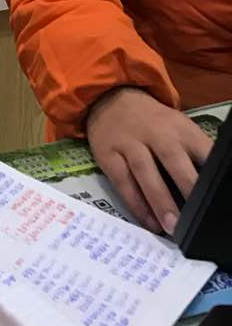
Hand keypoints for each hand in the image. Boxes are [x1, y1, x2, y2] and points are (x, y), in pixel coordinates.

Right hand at [85, 87, 212, 233]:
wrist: (110, 98)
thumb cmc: (154, 123)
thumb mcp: (179, 129)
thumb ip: (195, 153)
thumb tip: (212, 190)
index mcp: (181, 128)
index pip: (203, 151)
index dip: (212, 174)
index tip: (218, 197)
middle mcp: (156, 133)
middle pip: (173, 159)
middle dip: (186, 187)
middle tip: (196, 217)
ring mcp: (129, 142)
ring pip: (145, 171)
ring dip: (158, 200)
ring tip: (171, 227)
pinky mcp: (108, 153)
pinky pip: (122, 180)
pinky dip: (135, 202)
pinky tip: (148, 221)